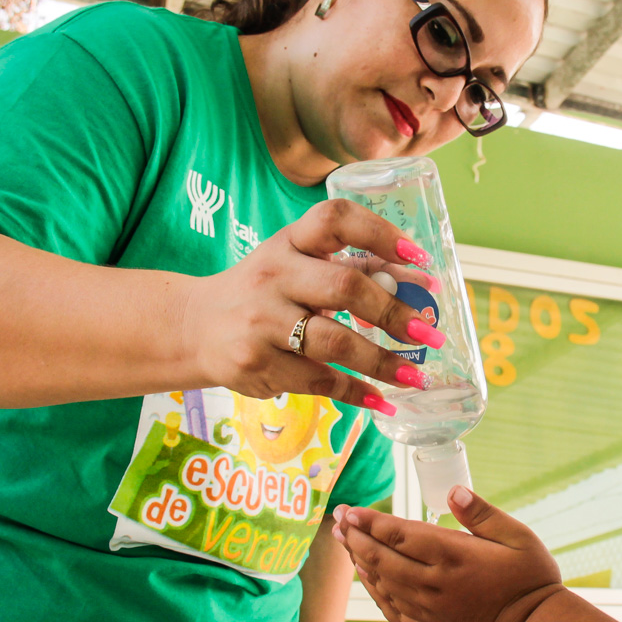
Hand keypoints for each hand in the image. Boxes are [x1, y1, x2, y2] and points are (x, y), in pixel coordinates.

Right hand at [182, 198, 440, 407]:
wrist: (192, 328)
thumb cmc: (263, 293)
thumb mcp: (297, 267)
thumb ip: (352, 269)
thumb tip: (419, 284)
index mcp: (289, 242)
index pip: (336, 220)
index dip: (381, 233)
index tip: (420, 259)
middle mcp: (274, 275)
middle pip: (345, 288)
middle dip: (394, 312)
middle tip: (428, 333)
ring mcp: (261, 321)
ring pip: (335, 343)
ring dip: (383, 363)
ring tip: (416, 377)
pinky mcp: (255, 363)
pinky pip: (318, 380)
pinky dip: (356, 392)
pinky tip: (381, 400)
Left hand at [332, 486, 563, 621]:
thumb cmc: (532, 585)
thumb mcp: (518, 539)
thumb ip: (482, 514)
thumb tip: (452, 490)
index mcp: (452, 555)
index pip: (398, 533)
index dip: (370, 521)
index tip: (350, 510)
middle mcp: (433, 583)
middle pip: (381, 557)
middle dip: (356, 537)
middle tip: (338, 521)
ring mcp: (429, 610)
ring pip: (382, 582)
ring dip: (360, 561)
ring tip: (346, 544)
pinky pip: (391, 609)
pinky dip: (374, 592)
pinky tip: (368, 581)